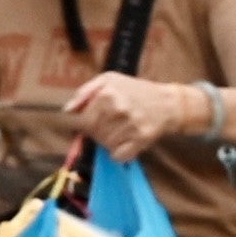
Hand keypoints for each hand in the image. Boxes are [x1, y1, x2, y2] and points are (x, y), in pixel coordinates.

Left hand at [62, 72, 207, 158]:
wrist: (167, 103)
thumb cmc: (134, 91)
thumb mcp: (109, 80)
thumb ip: (84, 92)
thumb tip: (68, 110)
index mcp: (107, 94)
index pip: (83, 121)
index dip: (89, 123)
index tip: (99, 119)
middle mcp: (119, 109)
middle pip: (94, 134)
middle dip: (100, 133)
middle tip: (113, 125)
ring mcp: (131, 124)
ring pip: (105, 146)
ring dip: (110, 143)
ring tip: (122, 131)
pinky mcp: (142, 138)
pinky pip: (119, 156)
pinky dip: (120, 154)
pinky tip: (127, 142)